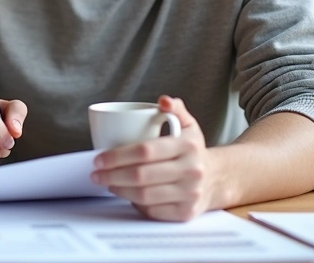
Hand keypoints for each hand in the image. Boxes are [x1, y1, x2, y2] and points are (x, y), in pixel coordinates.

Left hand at [90, 96, 214, 220]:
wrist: (217, 179)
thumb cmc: (193, 150)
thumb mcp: (188, 125)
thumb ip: (175, 109)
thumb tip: (163, 100)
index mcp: (188, 146)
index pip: (145, 151)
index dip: (117, 156)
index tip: (100, 158)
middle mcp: (191, 171)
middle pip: (141, 176)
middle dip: (112, 175)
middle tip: (96, 174)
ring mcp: (190, 194)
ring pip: (145, 196)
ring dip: (119, 190)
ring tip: (107, 183)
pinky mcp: (185, 213)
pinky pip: (153, 211)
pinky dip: (135, 204)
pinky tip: (126, 195)